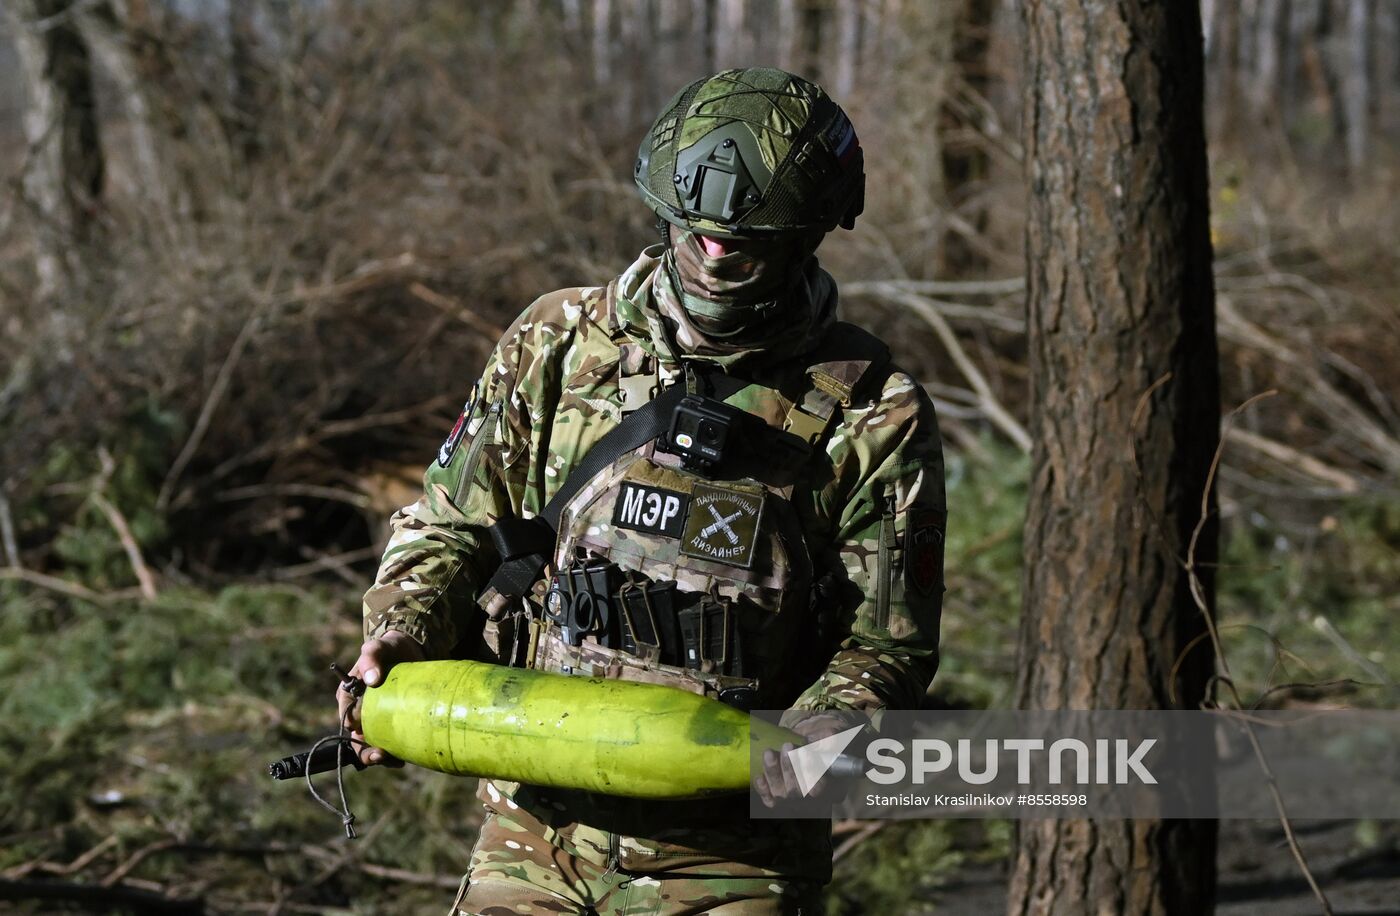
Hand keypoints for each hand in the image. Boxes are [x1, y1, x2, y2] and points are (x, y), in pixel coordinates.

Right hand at [335, 629, 425, 766]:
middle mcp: (359, 712)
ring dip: (382, 756)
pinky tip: (407, 755)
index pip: (346, 719)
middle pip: (357, 739)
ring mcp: (377, 719)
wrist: (409, 650)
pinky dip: (397, 750)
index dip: (355, 731)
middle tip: (382, 756)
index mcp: (348, 697)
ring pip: (374, 744)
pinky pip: (391, 741)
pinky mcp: (393, 722)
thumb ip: (371, 657)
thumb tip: (372, 679)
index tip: (365, 736)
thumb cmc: (388, 648)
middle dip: (366, 752)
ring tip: (397, 761)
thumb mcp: (377, 647)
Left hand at [753, 714, 848, 807]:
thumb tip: (811, 741)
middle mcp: (812, 800)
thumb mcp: (832, 739)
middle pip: (798, 791)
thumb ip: (828, 738)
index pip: (822, 786)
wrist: (808, 748)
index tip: (805, 751)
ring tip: (769, 753)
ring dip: (773, 774)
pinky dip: (763, 789)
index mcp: (832, 788)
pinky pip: (769, 800)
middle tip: (787, 746)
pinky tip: (759, 776)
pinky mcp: (779, 801)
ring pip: (781, 794)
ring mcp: (794, 802)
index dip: (812, 770)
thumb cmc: (824, 745)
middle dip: (790, 769)